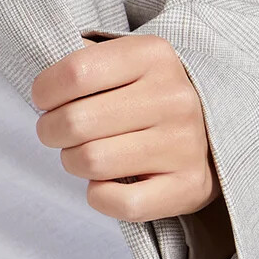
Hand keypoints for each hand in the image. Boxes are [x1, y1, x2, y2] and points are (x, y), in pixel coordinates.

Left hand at [31, 32, 219, 224]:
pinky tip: (106, 182)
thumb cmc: (149, 95)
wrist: (214, 130)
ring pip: (91, 162)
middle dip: (51, 131)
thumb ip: (85, 61)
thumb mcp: (125, 60)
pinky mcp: (189, 186)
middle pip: (74, 121)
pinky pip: (121, 203)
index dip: (45, 91)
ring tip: (84, 154)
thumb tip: (44, 88)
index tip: (46, 99)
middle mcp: (175, 97)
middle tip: (59, 132)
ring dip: (73, 162)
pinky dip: (100, 196)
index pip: (74, 73)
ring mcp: (185, 144)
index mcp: (155, 55)